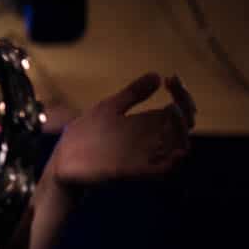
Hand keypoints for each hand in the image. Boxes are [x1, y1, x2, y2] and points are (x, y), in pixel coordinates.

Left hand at [52, 73, 194, 190]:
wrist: (63, 160)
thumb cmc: (86, 136)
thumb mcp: (109, 108)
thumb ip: (132, 94)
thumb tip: (157, 75)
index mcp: (146, 125)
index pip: (177, 110)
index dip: (181, 94)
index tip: (171, 78)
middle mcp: (149, 141)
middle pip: (182, 127)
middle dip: (184, 109)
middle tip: (175, 98)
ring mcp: (143, 157)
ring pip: (178, 147)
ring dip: (180, 130)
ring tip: (173, 110)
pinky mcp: (132, 172)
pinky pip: (160, 171)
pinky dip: (171, 163)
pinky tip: (176, 151)